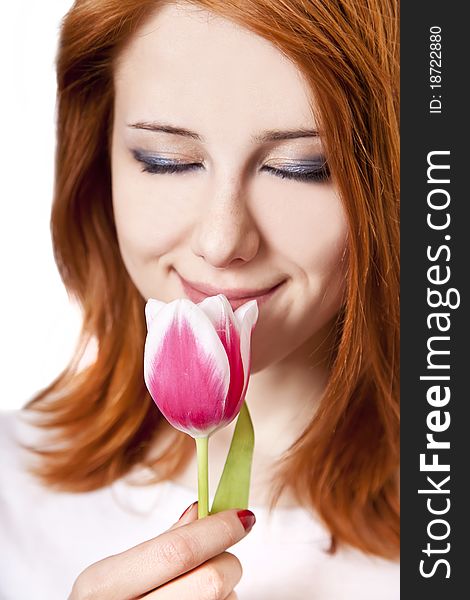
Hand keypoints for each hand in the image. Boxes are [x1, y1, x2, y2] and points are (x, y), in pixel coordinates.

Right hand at [68, 501, 254, 598]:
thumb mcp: (113, 575)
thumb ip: (160, 543)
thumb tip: (202, 509)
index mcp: (103, 586)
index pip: (177, 552)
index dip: (216, 531)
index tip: (244, 516)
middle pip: (210, 581)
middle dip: (228, 559)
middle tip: (223, 553)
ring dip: (225, 589)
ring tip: (199, 587)